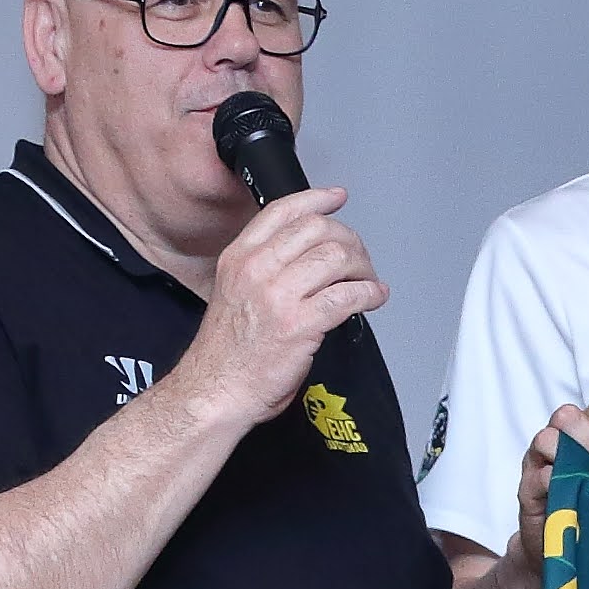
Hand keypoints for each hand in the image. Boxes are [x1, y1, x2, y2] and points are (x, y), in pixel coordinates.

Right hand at [168, 188, 386, 429]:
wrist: (215, 390)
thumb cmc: (227, 353)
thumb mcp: (234, 292)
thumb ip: (265, 269)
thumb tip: (308, 260)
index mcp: (239, 257)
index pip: (282, 211)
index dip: (316, 199)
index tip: (337, 198)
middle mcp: (256, 269)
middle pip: (317, 229)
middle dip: (349, 241)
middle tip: (360, 259)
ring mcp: (277, 295)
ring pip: (336, 257)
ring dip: (363, 268)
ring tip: (367, 282)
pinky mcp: (299, 324)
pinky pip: (347, 296)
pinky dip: (369, 294)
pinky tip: (373, 299)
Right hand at [511, 392, 588, 564]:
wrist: (573, 553)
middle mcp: (568, 439)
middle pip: (570, 414)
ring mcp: (544, 460)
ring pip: (548, 435)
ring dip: (570, 456)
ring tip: (586, 482)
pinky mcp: (528, 486)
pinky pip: (537, 472)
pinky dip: (554, 483)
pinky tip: (569, 498)